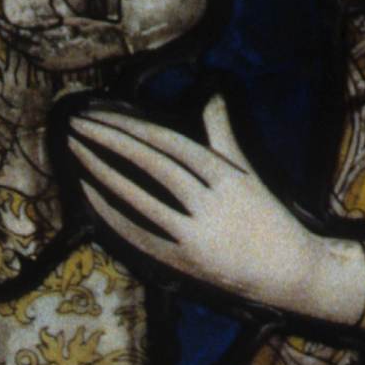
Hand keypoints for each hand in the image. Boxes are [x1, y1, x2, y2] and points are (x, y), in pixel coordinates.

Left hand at [70, 95, 364, 326]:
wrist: (288, 271)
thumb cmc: (266, 215)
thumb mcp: (246, 170)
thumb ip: (222, 132)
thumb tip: (212, 92)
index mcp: (224, 173)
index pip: (166, 140)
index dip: (129, 125)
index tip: (99, 114)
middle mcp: (209, 201)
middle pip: (150, 162)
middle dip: (108, 140)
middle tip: (75, 122)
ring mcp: (195, 234)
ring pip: (141, 197)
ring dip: (104, 173)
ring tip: (75, 152)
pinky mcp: (184, 262)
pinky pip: (140, 234)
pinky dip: (113, 215)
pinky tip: (90, 195)